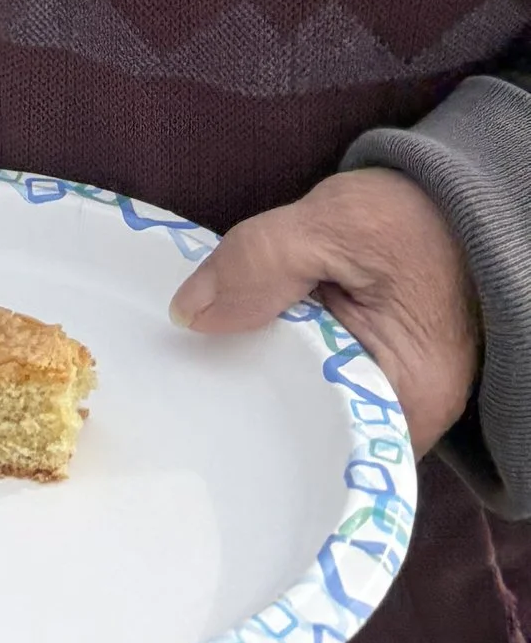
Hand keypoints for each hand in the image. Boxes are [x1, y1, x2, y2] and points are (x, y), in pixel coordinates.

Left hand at [172, 165, 480, 448]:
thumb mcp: (332, 224)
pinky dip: (286, 353)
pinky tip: (246, 332)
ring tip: (211, 348)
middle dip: (254, 396)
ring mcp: (395, 394)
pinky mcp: (379, 370)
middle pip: (315, 427)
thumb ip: (259, 264)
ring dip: (267, 369)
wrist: (454, 201)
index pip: (324, 440)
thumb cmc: (410, 215)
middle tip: (192, 369)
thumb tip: (188, 314)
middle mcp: (409, 414)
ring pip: (313, 400)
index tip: (203, 393)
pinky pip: (322, 376)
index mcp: (409, 395)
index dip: (261, 420)